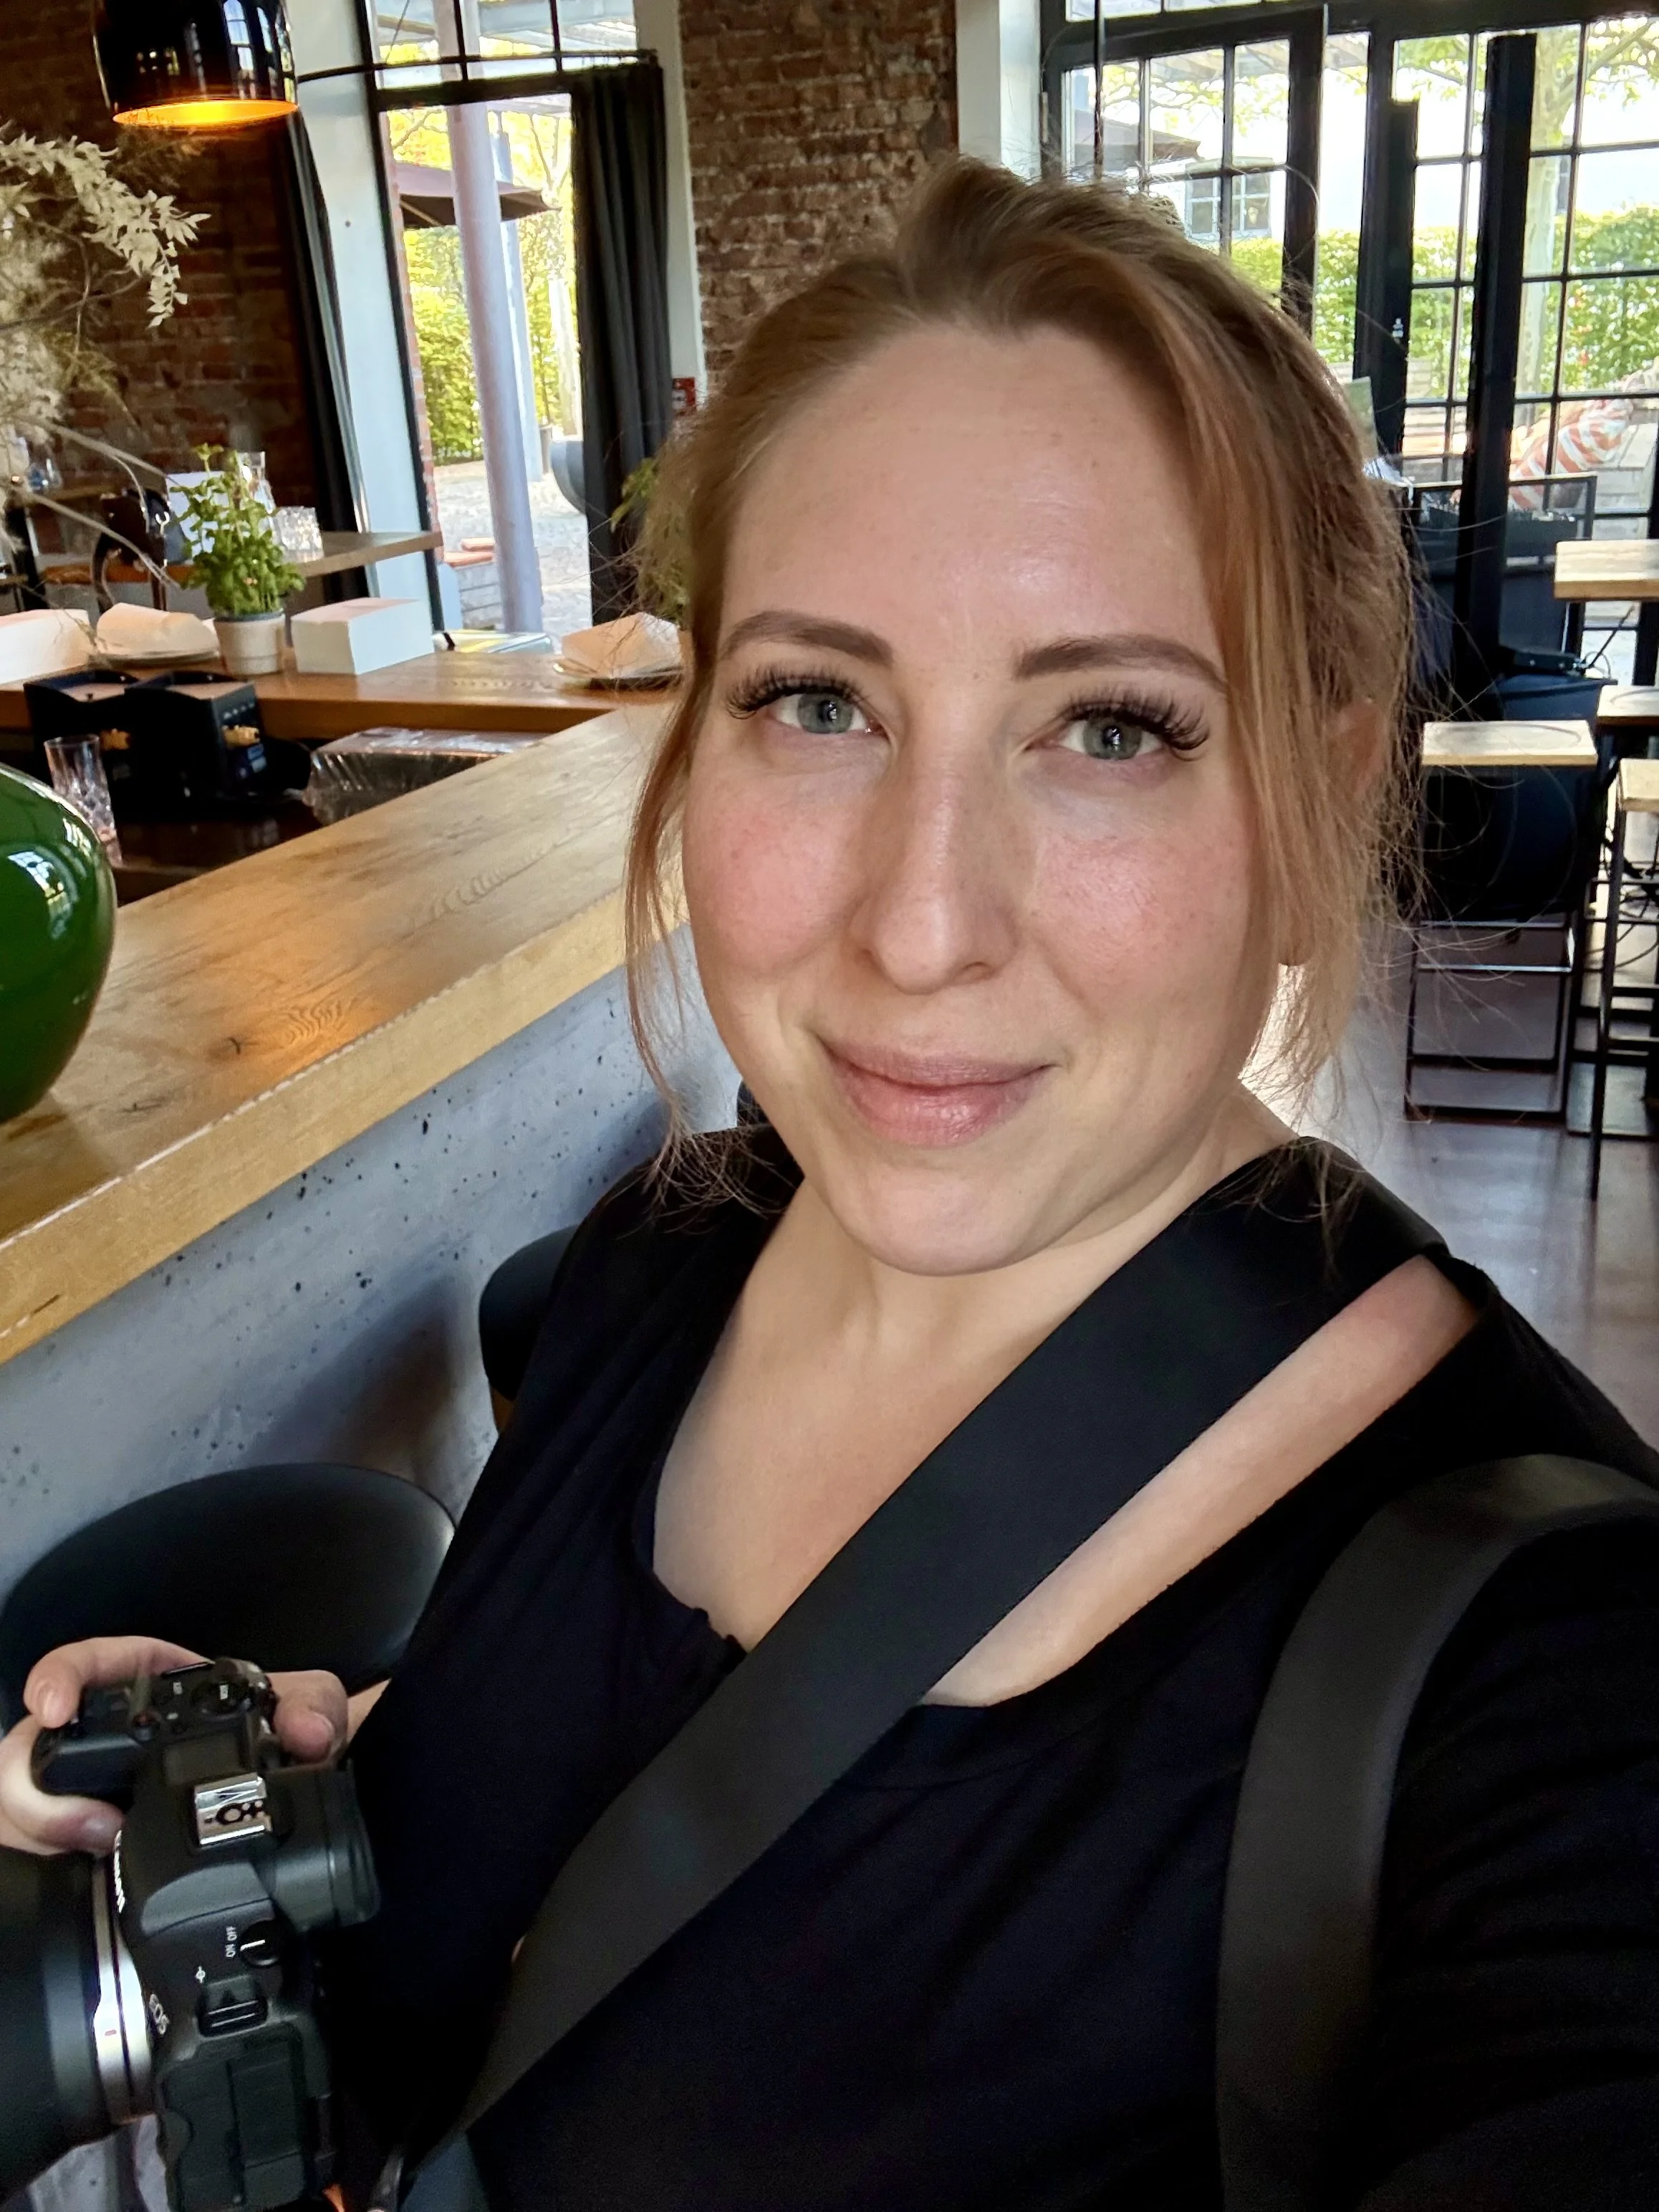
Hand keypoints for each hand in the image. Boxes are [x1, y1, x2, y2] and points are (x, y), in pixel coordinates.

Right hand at [0, 1635, 348, 1856]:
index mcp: (149, 1686)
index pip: (84, 1666)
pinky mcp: (88, 1844)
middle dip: (39, 1787)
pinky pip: (44, 1852)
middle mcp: (110, 1736)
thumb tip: (305, 1733)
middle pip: (30, 1746)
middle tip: (96, 1822)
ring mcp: (92, 1791)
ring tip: (102, 1849)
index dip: (57, 1678)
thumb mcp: (305, 1710)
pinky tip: (90, 1876)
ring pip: (22, 1803)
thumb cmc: (281, 1735)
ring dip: (44, 1829)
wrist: (287, 1790)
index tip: (53, 1705)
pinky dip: (54, 1864)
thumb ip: (315, 1707)